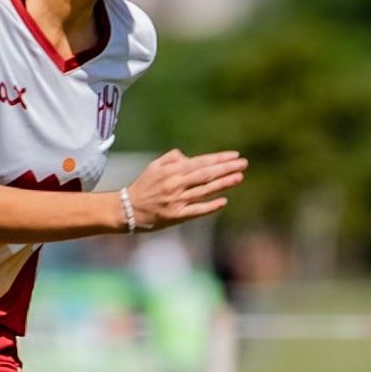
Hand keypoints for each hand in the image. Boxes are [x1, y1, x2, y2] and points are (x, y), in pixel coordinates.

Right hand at [125, 149, 246, 229]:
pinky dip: (210, 206)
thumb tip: (188, 158)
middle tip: (244, 163)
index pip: (200, 162)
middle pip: (205, 174)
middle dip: (226, 168)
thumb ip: (172, 159)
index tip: (235, 155)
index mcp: (171, 171)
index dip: (218, 159)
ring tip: (239, 177)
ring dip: (223, 183)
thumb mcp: (154, 167)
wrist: (126, 209)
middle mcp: (175, 184)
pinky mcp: (176, 216)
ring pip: (204, 190)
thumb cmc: (143, 186)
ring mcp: (176, 200)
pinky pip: (196, 210)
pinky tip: (224, 201)